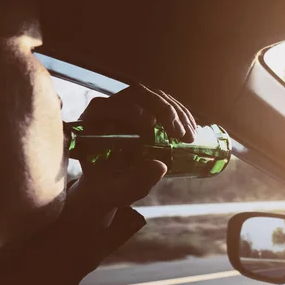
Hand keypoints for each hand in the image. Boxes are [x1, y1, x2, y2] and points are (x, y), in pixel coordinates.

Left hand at [66, 85, 196, 223]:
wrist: (109, 184)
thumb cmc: (108, 187)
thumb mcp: (118, 190)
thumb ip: (135, 181)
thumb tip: (160, 166)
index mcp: (93, 122)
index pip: (111, 105)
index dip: (131, 111)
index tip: (151, 124)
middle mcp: (110, 108)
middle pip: (138, 94)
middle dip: (163, 110)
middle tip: (180, 133)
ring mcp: (130, 105)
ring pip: (156, 96)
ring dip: (177, 113)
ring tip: (190, 136)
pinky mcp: (146, 109)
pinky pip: (166, 102)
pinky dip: (181, 114)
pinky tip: (192, 130)